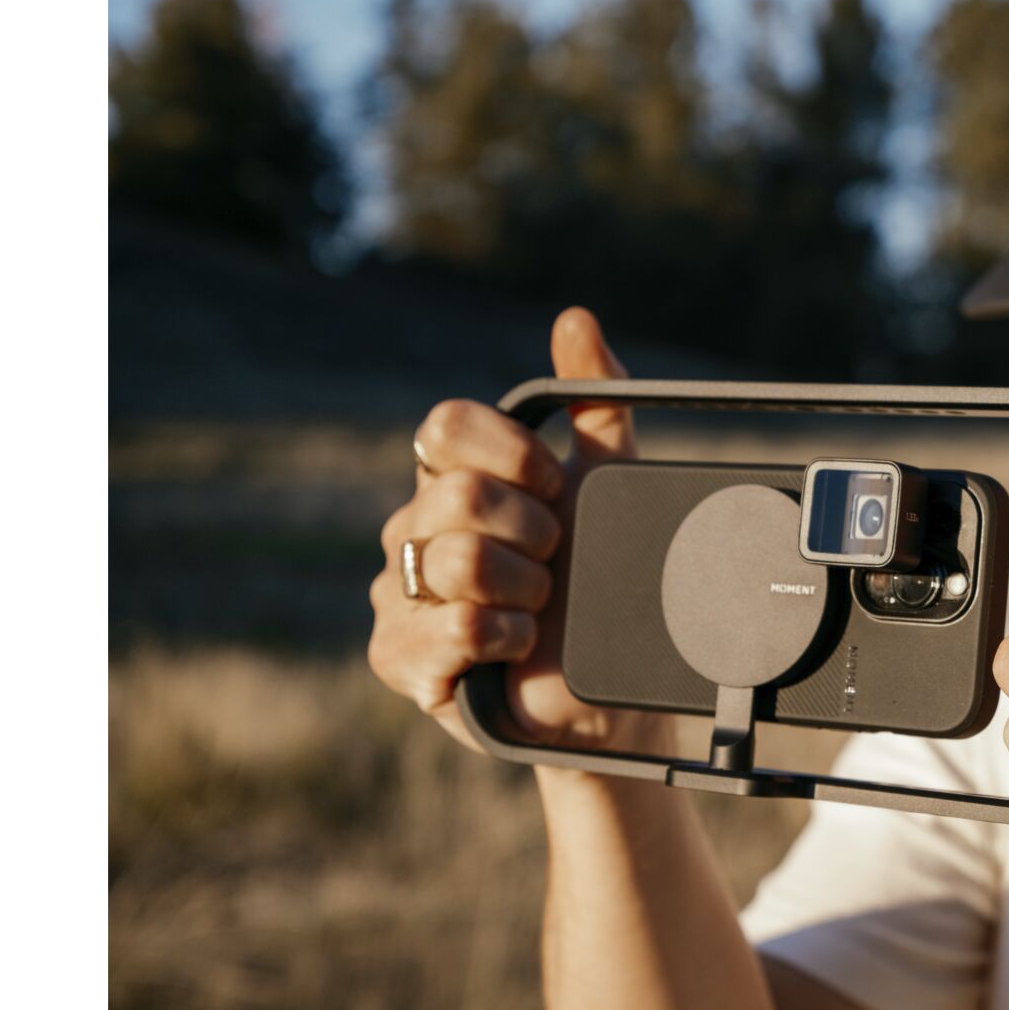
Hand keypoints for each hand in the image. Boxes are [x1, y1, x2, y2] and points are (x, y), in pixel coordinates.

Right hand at [368, 305, 663, 756]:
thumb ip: (595, 400)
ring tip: (543, 608)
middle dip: (533, 529)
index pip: (445, 425)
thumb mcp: (613, 483)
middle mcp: (410, 528)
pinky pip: (452, 627)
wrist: (611, 690)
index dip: (512, 454)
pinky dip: (507, 636)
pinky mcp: (397, 657)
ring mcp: (395, 593)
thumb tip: (574, 319)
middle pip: (457, 494)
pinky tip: (521, 647)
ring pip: (455, 560)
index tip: (559, 488)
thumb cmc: (602, 581)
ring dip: (525, 588)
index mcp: (450, 477)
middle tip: (558, 559)